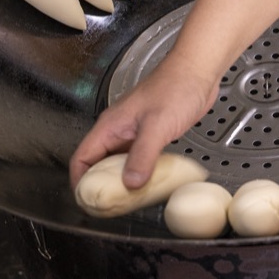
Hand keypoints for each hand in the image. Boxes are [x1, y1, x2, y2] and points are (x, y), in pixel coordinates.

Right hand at [68, 52, 218, 189]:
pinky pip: (138, 157)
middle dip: (101, 186)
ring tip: (130, 200)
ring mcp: (134, 131)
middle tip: (111, 207)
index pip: (81, 158)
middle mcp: (118, 129)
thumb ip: (142, 156)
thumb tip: (129, 184)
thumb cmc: (176, 87)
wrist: (198, 71)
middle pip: (98, 163)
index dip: (80, 182)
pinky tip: (150, 181)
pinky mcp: (151, 132)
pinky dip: (139, 171)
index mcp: (110, 126)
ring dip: (122, 180)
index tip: (89, 202)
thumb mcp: (157, 126)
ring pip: (119, 161)